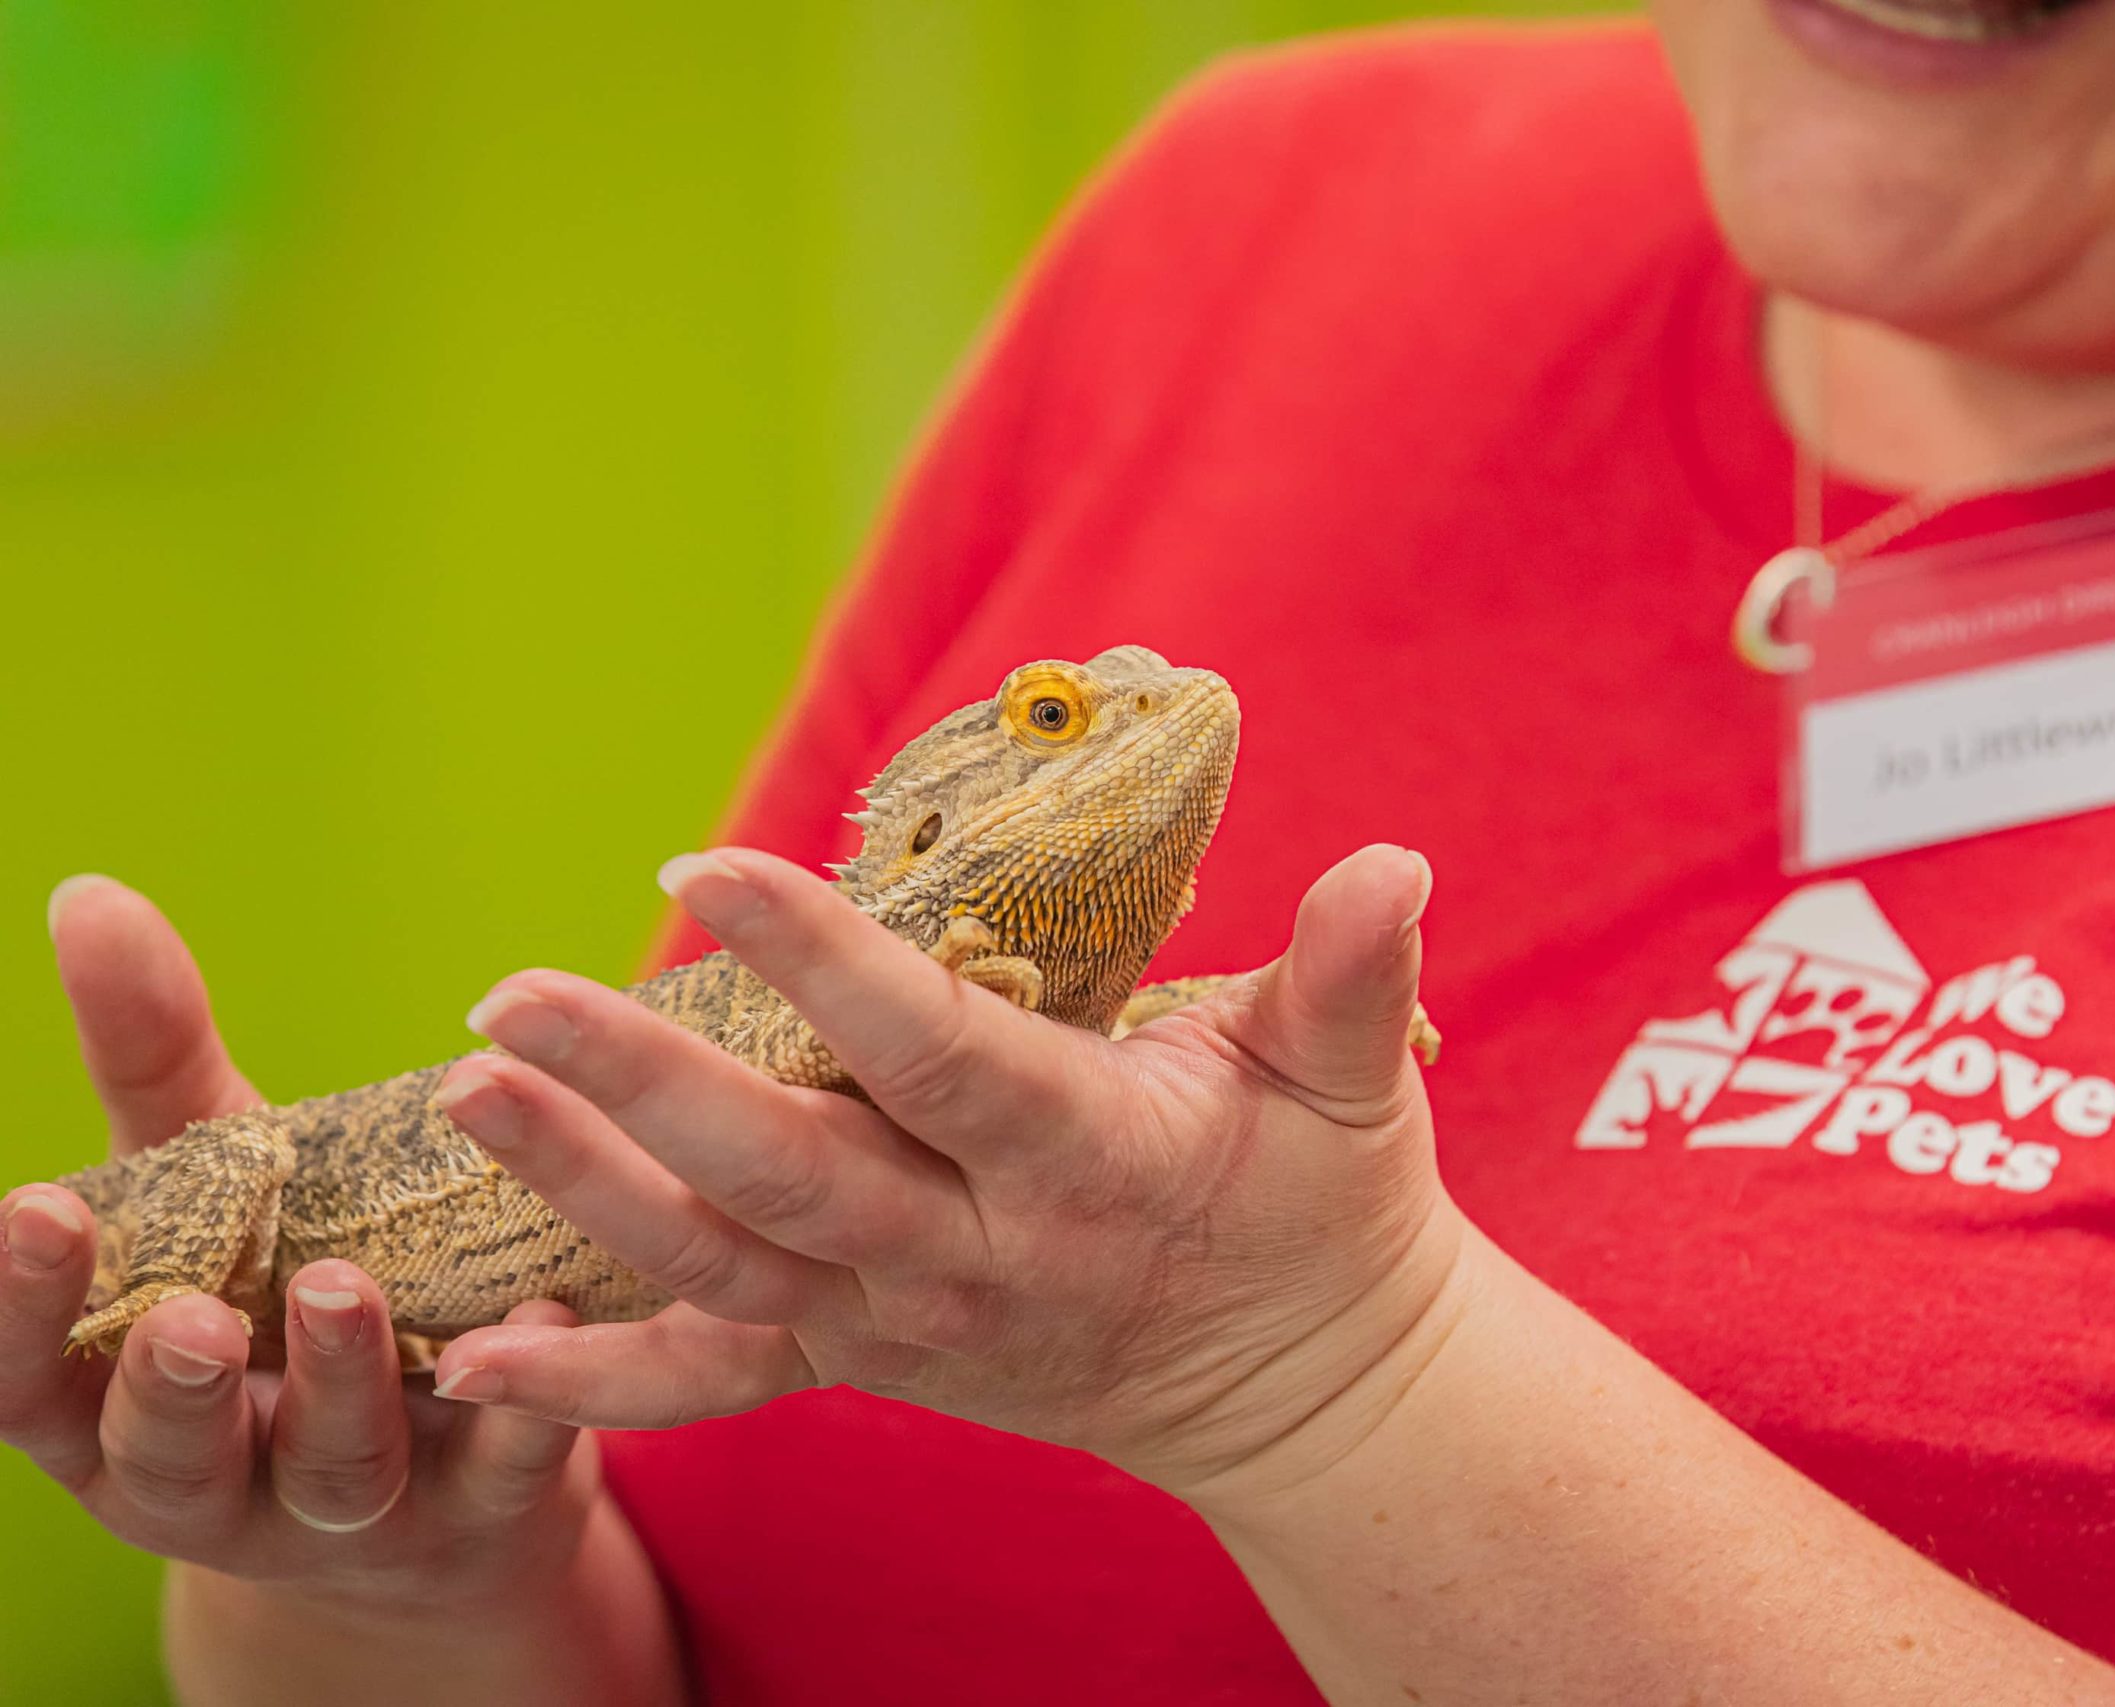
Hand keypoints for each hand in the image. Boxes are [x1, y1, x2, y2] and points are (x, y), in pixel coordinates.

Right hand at [1, 878, 601, 1615]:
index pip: (30, 1375)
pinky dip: (518, 1405)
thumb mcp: (219, 1183)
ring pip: (331, 1468)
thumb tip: (87, 895)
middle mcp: (217, 1474)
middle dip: (174, 1384)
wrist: (446, 1467)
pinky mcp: (487, 1509)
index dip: (22, 1308)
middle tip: (198, 1313)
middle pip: (168, 1452)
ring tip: (349, 1290)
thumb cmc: (287, 1293)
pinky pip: (502, 1469)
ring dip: (336, 1382)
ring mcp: (352, 1510)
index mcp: (115, 1402)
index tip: (39, 1208)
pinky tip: (540, 1319)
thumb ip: (156, 1060)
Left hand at [429, 842, 1464, 1501]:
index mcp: (1094, 1159)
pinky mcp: (871, 1361)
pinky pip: (720, 1382)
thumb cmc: (1324, 1202)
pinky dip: (600, 1379)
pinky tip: (478, 1354)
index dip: (824, 962)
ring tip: (467, 1099)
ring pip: (726, 1265)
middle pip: (791, 1174)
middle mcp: (983, 1257)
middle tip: (510, 998)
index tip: (708, 867)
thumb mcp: (1355, 1086)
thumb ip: (1350, 977)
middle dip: (642, 1087)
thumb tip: (1395, 865)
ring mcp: (913, 1326)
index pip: (939, 1055)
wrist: (1301, 1387)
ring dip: (586, 1191)